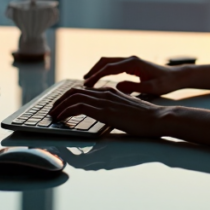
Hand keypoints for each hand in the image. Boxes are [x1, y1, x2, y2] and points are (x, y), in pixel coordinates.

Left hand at [50, 87, 168, 138]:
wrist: (157, 118)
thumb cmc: (146, 119)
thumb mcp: (126, 112)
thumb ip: (114, 111)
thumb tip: (107, 119)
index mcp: (111, 91)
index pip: (84, 90)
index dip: (70, 97)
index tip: (62, 105)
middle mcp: (105, 92)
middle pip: (75, 91)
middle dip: (60, 100)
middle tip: (53, 109)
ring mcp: (104, 100)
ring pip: (73, 97)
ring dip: (59, 106)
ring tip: (53, 114)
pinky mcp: (104, 110)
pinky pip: (78, 106)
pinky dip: (65, 111)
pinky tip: (60, 118)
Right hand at [82, 56, 187, 95]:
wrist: (176, 76)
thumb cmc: (166, 83)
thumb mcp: (152, 88)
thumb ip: (134, 88)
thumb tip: (117, 87)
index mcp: (134, 63)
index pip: (109, 68)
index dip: (96, 75)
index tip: (87, 84)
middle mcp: (130, 59)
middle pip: (106, 61)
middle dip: (93, 71)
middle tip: (83, 83)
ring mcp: (131, 61)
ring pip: (108, 62)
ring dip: (97, 70)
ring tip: (87, 82)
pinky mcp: (132, 65)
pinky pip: (113, 66)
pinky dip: (104, 71)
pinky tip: (100, 80)